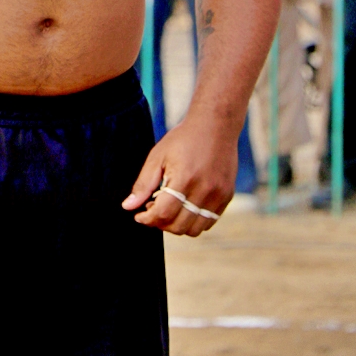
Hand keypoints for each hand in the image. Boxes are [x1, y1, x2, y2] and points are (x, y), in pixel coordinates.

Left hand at [121, 115, 237, 236]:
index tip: (139, 216)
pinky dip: (194, 221)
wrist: (215, 125)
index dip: (147, 219)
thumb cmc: (183, 139)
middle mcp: (204, 191)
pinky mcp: (227, 196)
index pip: (163, 214)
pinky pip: (209, 221)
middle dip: (160, 223)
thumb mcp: (157, 156)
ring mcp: (218, 195)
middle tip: (153, 208)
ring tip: (169, 208)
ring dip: (178, 225)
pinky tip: (185, 205)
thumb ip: (143, 184)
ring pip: (195, 230)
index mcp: (184, 179)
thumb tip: (128, 207)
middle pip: (178, 226)